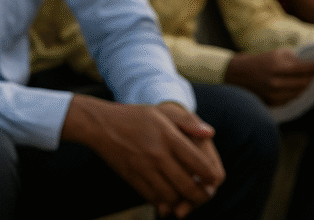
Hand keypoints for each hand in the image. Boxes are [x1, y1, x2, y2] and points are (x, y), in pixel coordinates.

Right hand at [63, 96, 222, 217]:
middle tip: (204, 193)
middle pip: (189, 187)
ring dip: (183, 201)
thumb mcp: (161, 112)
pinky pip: (154, 199)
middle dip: (202, 196)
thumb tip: (210, 133)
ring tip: (187, 197)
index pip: (200, 165)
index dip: (212, 177)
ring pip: (172, 198)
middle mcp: (158, 155)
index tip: (213, 178)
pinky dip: (165, 202)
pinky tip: (169, 197)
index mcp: (169, 137)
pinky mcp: (133, 179)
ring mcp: (144, 169)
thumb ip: (187, 121)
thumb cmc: (134, 117)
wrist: (100, 126)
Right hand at [224, 48, 313, 105]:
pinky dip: (296, 93)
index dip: (313, 67)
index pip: (303, 69)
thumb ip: (293, 58)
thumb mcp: (275, 53)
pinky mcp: (272, 102)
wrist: (238, 74)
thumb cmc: (258, 61)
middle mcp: (276, 82)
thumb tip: (308, 63)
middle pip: (304, 82)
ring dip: (305, 86)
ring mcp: (274, 94)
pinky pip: (291, 99)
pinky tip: (296, 87)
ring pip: (299, 92)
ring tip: (307, 79)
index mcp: (277, 67)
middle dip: (312, 76)